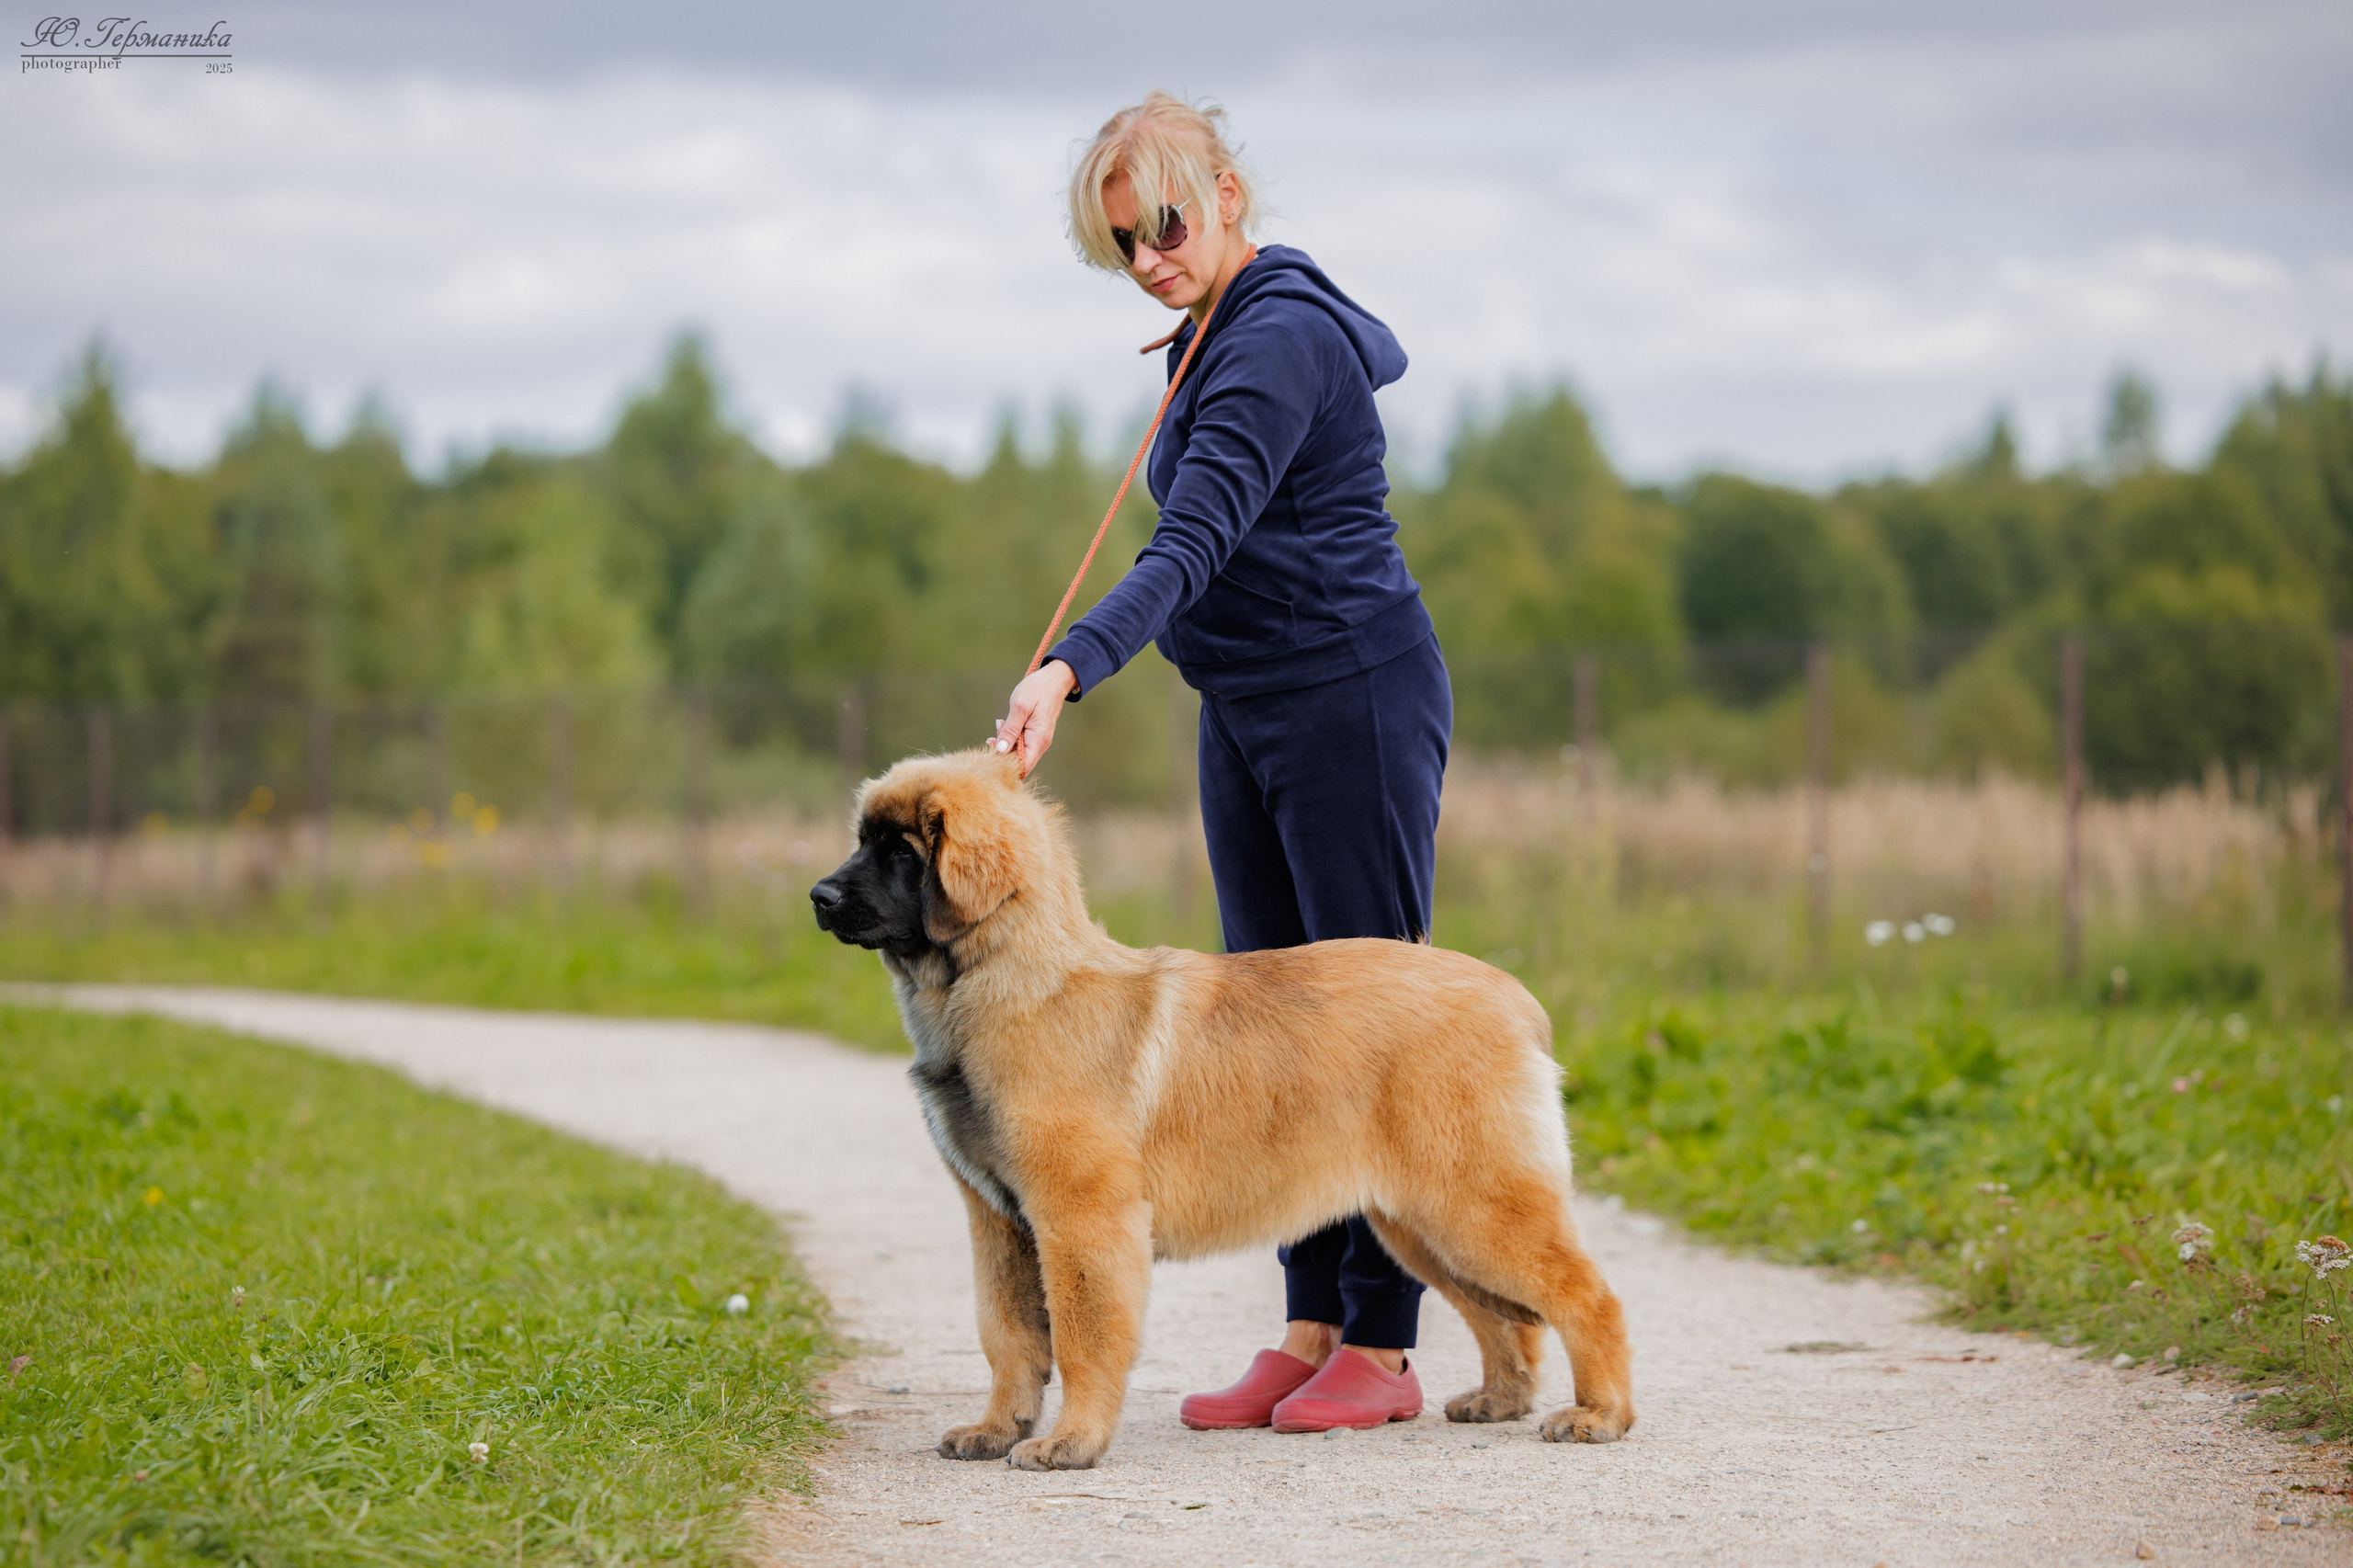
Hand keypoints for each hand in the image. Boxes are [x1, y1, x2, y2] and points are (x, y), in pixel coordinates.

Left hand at [993, 660, 1077, 778]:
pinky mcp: (1036, 734)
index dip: (1006, 765)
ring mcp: (1039, 739)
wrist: (1054, 679)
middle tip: (992, 737)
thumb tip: (1001, 750)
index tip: (992, 753)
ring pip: (1019, 752)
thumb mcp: (1020, 707)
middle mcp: (1041, 743)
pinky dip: (1011, 737)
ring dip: (1006, 743)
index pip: (1023, 766)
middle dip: (1003, 753)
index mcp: (1038, 739)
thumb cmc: (1038, 689)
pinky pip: (1022, 743)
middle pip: (1020, 761)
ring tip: (1000, 725)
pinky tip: (1004, 724)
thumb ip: (1010, 730)